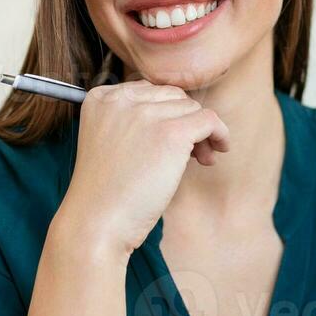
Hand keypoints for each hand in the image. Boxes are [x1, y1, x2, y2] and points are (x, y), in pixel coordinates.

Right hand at [58, 79, 229, 259]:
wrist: (96, 223)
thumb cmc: (106, 193)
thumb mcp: (111, 143)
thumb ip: (137, 121)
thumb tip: (187, 113)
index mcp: (100, 98)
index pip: (148, 91)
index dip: (166, 114)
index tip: (172, 140)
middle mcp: (121, 99)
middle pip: (173, 96)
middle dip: (186, 120)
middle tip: (192, 153)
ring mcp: (145, 114)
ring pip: (192, 108)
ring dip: (201, 133)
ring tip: (199, 161)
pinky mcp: (171, 132)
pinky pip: (209, 120)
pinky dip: (219, 133)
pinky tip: (218, 151)